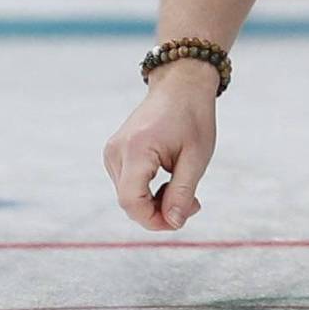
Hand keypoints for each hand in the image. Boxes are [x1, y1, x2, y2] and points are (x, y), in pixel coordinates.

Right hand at [104, 60, 219, 230]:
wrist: (180, 85)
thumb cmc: (192, 117)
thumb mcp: (196, 157)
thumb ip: (182, 192)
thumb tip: (173, 223)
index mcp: (136, 149)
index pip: (131, 202)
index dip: (154, 220)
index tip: (180, 219)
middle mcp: (116, 151)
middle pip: (128, 202)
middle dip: (159, 212)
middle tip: (193, 204)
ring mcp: (112, 152)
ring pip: (127, 196)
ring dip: (154, 203)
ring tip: (183, 189)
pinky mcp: (114, 153)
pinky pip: (127, 185)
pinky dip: (147, 191)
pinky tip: (168, 180)